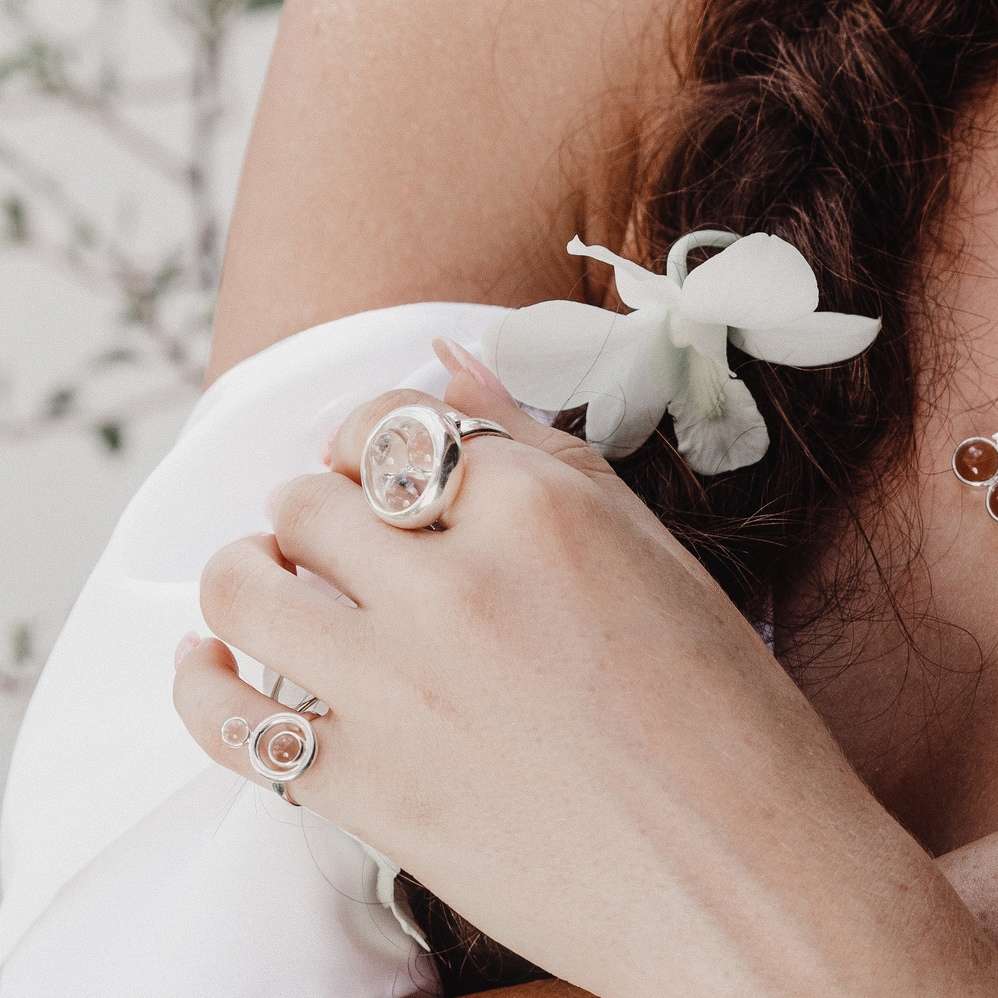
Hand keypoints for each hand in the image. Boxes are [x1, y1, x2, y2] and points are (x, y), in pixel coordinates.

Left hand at [173, 342, 996, 996]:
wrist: (747, 877)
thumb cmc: (721, 709)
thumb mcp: (646, 547)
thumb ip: (534, 443)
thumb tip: (446, 361)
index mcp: (538, 507)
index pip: (390, 424)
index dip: (372, 440)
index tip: (379, 473)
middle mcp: (457, 583)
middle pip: (307, 497)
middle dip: (318, 507)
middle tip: (341, 542)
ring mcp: (401, 688)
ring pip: (244, 581)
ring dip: (247, 570)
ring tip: (274, 584)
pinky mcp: (370, 789)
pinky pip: (225, 715)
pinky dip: (200, 679)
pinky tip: (213, 661)